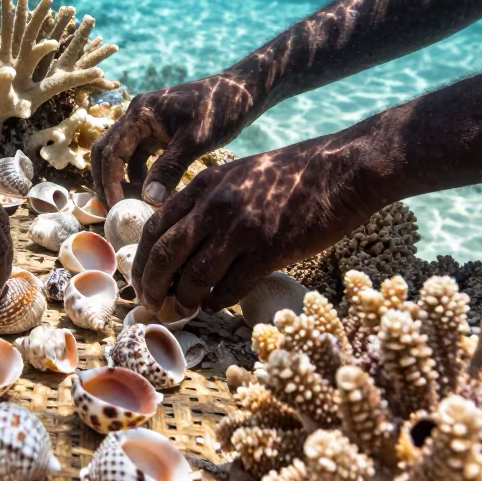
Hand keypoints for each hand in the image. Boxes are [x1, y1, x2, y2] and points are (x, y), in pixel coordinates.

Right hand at [91, 72, 260, 207]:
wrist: (242, 92)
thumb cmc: (221, 108)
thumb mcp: (196, 140)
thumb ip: (170, 168)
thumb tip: (148, 200)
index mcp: (140, 113)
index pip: (111, 151)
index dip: (110, 182)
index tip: (117, 208)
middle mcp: (137, 116)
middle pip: (106, 152)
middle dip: (107, 182)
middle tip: (115, 210)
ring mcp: (146, 124)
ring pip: (121, 156)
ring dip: (123, 181)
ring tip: (136, 206)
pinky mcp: (157, 133)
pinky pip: (138, 158)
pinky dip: (140, 176)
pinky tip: (153, 194)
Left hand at [131, 132, 376, 312]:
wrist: (341, 170)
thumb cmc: (291, 176)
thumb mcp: (237, 176)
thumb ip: (207, 202)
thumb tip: (183, 241)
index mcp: (204, 186)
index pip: (155, 227)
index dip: (142, 259)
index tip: (140, 279)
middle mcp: (215, 206)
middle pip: (165, 255)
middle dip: (151, 286)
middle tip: (151, 304)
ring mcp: (241, 229)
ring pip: (193, 277)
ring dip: (182, 300)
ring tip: (181, 310)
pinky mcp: (269, 251)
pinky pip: (230, 288)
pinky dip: (216, 302)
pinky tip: (215, 304)